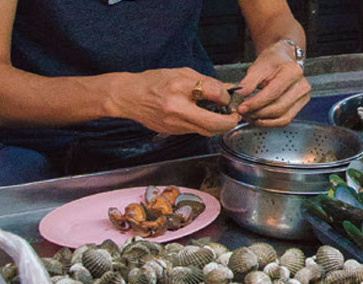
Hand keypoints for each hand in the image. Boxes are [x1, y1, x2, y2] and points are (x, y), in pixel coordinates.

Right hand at [107, 68, 239, 135]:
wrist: (128, 96)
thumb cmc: (153, 82)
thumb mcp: (180, 74)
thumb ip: (205, 82)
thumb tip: (227, 88)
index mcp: (180, 86)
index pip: (214, 93)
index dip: (226, 96)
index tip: (227, 96)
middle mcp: (178, 107)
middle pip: (214, 123)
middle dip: (230, 121)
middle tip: (234, 116)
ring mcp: (175, 123)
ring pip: (208, 131)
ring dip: (220, 126)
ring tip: (222, 117)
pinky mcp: (174, 131)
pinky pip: (197, 131)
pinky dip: (205, 126)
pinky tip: (205, 117)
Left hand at [234, 39, 310, 125]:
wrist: (283, 60)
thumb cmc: (272, 62)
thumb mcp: (258, 67)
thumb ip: (248, 82)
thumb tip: (239, 95)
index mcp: (293, 72)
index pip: (273, 93)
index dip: (256, 103)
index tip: (242, 107)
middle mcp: (302, 86)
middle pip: (279, 107)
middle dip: (258, 113)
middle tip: (243, 113)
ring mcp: (303, 98)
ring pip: (282, 117)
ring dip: (263, 120)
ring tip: (249, 116)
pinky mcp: (300, 107)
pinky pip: (285, 120)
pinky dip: (270, 122)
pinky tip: (259, 119)